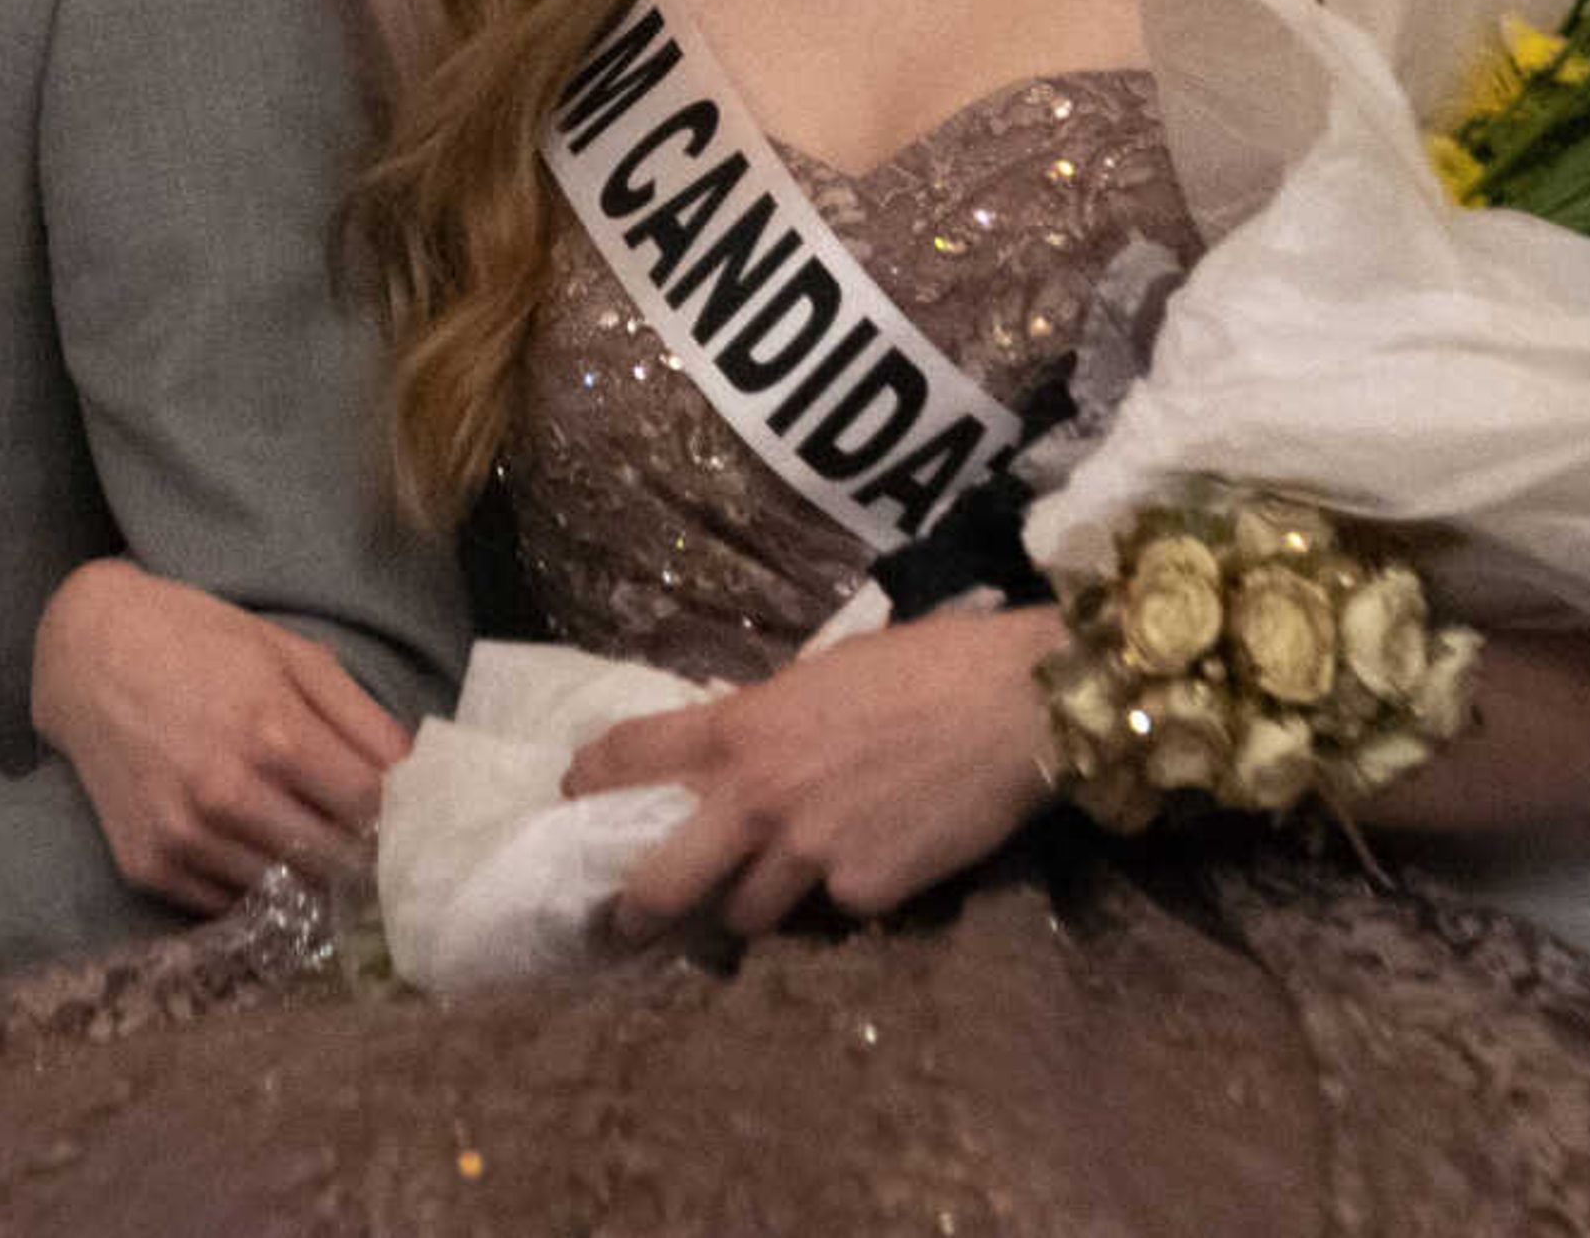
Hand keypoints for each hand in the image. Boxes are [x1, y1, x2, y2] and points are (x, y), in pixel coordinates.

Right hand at [32, 556, 411, 911]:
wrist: (88, 656)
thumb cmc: (202, 643)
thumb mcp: (293, 655)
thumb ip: (363, 718)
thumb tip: (420, 778)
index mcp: (274, 732)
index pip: (370, 811)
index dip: (401, 819)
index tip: (415, 822)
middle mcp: (227, 793)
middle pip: (334, 863)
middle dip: (366, 859)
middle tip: (382, 853)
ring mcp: (183, 837)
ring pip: (285, 895)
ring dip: (315, 882)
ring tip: (328, 860)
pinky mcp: (147, 867)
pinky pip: (228, 906)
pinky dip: (257, 890)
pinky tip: (265, 859)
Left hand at [565, 606, 1064, 940]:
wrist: (1015, 706)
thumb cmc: (923, 666)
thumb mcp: (820, 677)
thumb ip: (763, 721)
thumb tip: (733, 750)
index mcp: (739, 728)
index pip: (628, 756)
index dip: (590, 780)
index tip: (573, 797)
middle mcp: (758, 799)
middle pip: (661, 882)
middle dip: (637, 911)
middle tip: (628, 924)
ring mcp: (810, 854)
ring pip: (747, 914)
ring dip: (751, 907)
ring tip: (772, 894)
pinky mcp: (866, 893)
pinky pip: (833, 913)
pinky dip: (841, 899)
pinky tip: (873, 865)